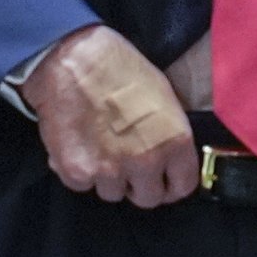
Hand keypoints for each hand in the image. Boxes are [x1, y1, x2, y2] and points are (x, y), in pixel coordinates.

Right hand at [22, 25, 200, 207]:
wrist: (74, 58)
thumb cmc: (121, 68)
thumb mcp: (164, 97)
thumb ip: (169, 137)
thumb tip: (169, 161)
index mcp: (174, 142)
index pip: (182, 187)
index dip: (171, 183)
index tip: (162, 179)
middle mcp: (145, 162)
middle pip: (147, 198)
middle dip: (138, 184)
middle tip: (126, 161)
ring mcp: (109, 170)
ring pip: (112, 193)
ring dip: (107, 176)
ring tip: (99, 146)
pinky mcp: (76, 171)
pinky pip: (82, 185)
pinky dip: (79, 170)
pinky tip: (78, 144)